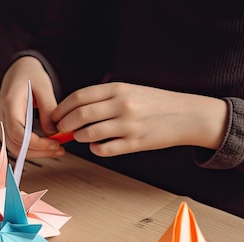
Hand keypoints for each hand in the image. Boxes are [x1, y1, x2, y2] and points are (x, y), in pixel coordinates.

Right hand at [0, 57, 64, 157]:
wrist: (17, 69)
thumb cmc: (30, 74)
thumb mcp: (44, 87)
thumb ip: (48, 109)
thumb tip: (53, 133)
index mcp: (9, 103)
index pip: (17, 132)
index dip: (35, 143)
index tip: (54, 143)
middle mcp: (0, 115)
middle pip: (14, 144)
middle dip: (38, 151)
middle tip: (59, 149)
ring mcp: (1, 122)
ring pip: (14, 147)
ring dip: (36, 152)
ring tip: (56, 148)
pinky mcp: (5, 126)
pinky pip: (16, 142)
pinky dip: (31, 148)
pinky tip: (47, 145)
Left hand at [52, 82, 227, 156]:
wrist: (187, 115)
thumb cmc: (154, 103)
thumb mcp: (130, 91)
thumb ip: (104, 98)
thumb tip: (74, 110)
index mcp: (118, 89)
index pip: (79, 97)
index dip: (62, 108)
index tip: (56, 116)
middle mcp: (122, 105)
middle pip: (80, 116)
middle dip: (64, 125)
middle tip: (61, 130)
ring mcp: (128, 125)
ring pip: (88, 134)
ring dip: (78, 137)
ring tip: (79, 137)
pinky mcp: (135, 143)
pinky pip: (104, 149)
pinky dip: (95, 149)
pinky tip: (97, 146)